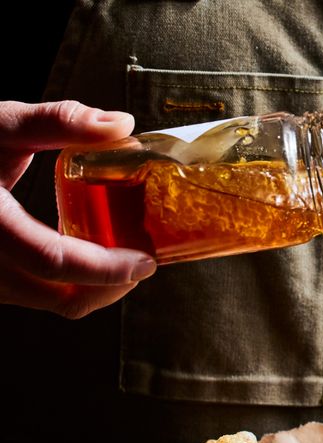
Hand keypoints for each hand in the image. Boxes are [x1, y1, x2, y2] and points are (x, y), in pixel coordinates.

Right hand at [0, 100, 155, 317]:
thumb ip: (57, 121)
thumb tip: (121, 124)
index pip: (54, 261)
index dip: (107, 269)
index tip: (146, 261)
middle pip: (63, 299)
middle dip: (111, 286)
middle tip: (142, 263)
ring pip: (52, 304)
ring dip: (94, 290)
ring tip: (122, 262)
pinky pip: (38, 297)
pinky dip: (71, 287)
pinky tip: (89, 260)